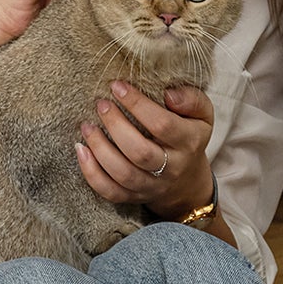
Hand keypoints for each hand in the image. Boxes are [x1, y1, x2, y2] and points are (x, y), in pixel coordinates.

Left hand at [75, 80, 215, 216]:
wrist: (188, 182)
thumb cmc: (187, 136)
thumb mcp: (201, 116)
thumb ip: (191, 100)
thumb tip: (169, 94)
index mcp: (189, 143)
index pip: (162, 124)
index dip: (137, 104)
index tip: (117, 86)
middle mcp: (172, 168)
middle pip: (140, 152)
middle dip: (116, 126)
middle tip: (101, 104)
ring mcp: (152, 185)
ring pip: (123, 173)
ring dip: (100, 148)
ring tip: (87, 126)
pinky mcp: (134, 196)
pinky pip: (110, 191)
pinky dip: (91, 173)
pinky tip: (81, 150)